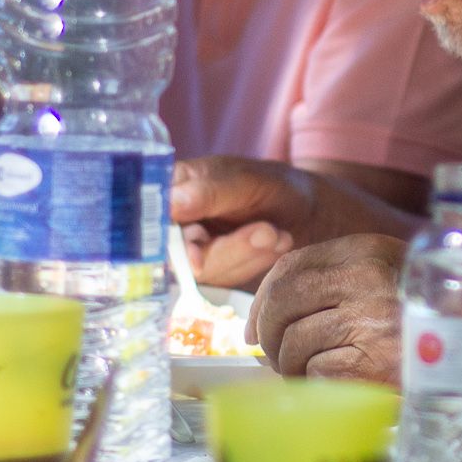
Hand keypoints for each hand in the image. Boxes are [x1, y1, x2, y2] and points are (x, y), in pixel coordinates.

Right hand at [170, 156, 413, 290]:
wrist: (310, 211)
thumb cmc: (276, 185)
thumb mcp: (248, 180)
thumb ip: (211, 190)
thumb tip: (172, 203)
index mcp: (173, 189)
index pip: (152, 223)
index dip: (172, 244)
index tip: (198, 258)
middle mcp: (176, 223)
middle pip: (180, 255)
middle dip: (230, 249)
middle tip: (269, 232)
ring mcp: (195, 251)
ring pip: (208, 271)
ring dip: (249, 255)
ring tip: (278, 234)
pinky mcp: (217, 273)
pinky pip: (228, 281)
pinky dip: (256, 265)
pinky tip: (277, 245)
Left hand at [246, 235, 406, 383]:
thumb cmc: (422, 317)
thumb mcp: (384, 277)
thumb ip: (330, 285)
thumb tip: (259, 326)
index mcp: (366, 251)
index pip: (291, 267)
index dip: (263, 300)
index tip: (255, 327)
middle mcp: (364, 279)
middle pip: (282, 304)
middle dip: (270, 336)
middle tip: (277, 356)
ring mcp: (367, 321)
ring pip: (293, 344)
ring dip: (293, 366)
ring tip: (315, 372)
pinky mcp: (369, 363)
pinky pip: (316, 373)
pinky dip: (318, 383)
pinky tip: (340, 382)